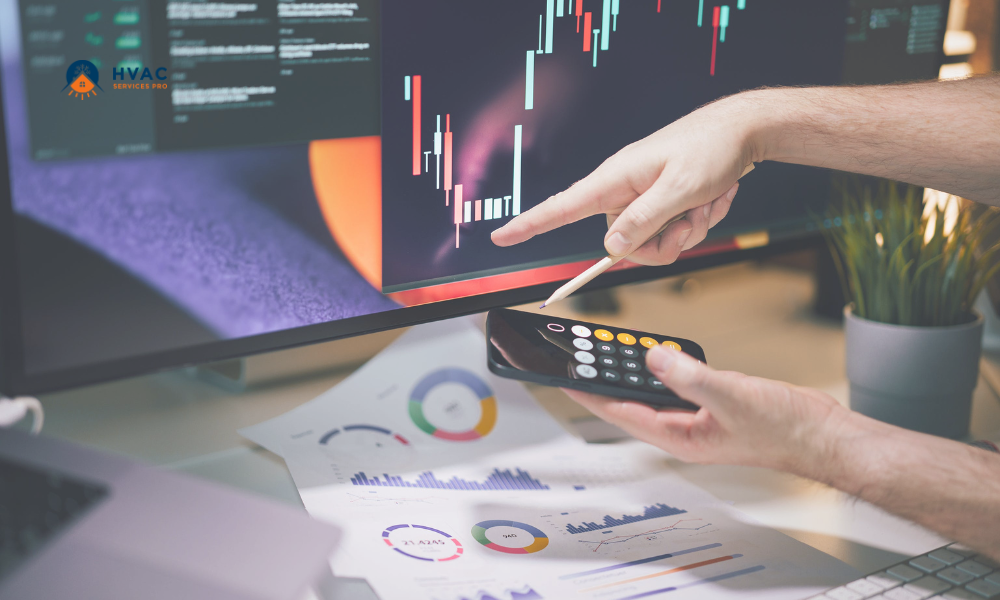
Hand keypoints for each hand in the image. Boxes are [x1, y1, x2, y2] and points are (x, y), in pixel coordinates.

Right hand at [492, 93, 764, 264]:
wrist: (742, 131)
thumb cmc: (711, 149)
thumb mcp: (681, 189)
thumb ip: (644, 221)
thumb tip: (612, 247)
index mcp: (616, 179)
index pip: (562, 207)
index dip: (530, 224)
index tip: (501, 238)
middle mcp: (624, 190)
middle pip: (623, 243)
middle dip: (664, 240)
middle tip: (692, 218)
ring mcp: (644, 197)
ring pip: (652, 242)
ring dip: (686, 230)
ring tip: (705, 202)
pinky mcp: (662, 203)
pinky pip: (672, 233)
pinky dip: (697, 221)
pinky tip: (712, 199)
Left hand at [564, 345, 853, 476]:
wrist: (820, 433)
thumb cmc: (783, 430)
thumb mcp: (731, 396)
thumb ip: (689, 376)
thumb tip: (654, 357)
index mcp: (679, 437)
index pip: (621, 412)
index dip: (590, 395)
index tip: (563, 378)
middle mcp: (681, 430)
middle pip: (630, 401)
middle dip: (604, 379)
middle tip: (578, 355)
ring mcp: (696, 418)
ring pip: (652, 392)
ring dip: (631, 372)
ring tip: (605, 349)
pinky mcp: (710, 404)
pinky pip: (675, 384)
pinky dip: (662, 368)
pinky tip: (655, 353)